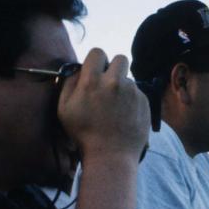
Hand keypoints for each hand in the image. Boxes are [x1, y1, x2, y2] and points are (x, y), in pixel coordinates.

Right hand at [58, 48, 149, 162]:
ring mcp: (132, 92)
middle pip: (120, 59)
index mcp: (92, 81)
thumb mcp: (64, 109)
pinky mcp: (145, 102)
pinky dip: (132, 101)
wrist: (111, 156)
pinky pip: (138, 93)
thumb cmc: (84, 135)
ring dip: (122, 87)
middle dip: (114, 68)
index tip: (95, 73)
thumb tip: (78, 70)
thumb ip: (69, 83)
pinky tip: (125, 116)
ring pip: (129, 79)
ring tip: (116, 108)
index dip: (96, 61)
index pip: (98, 52)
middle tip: (108, 85)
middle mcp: (114, 82)